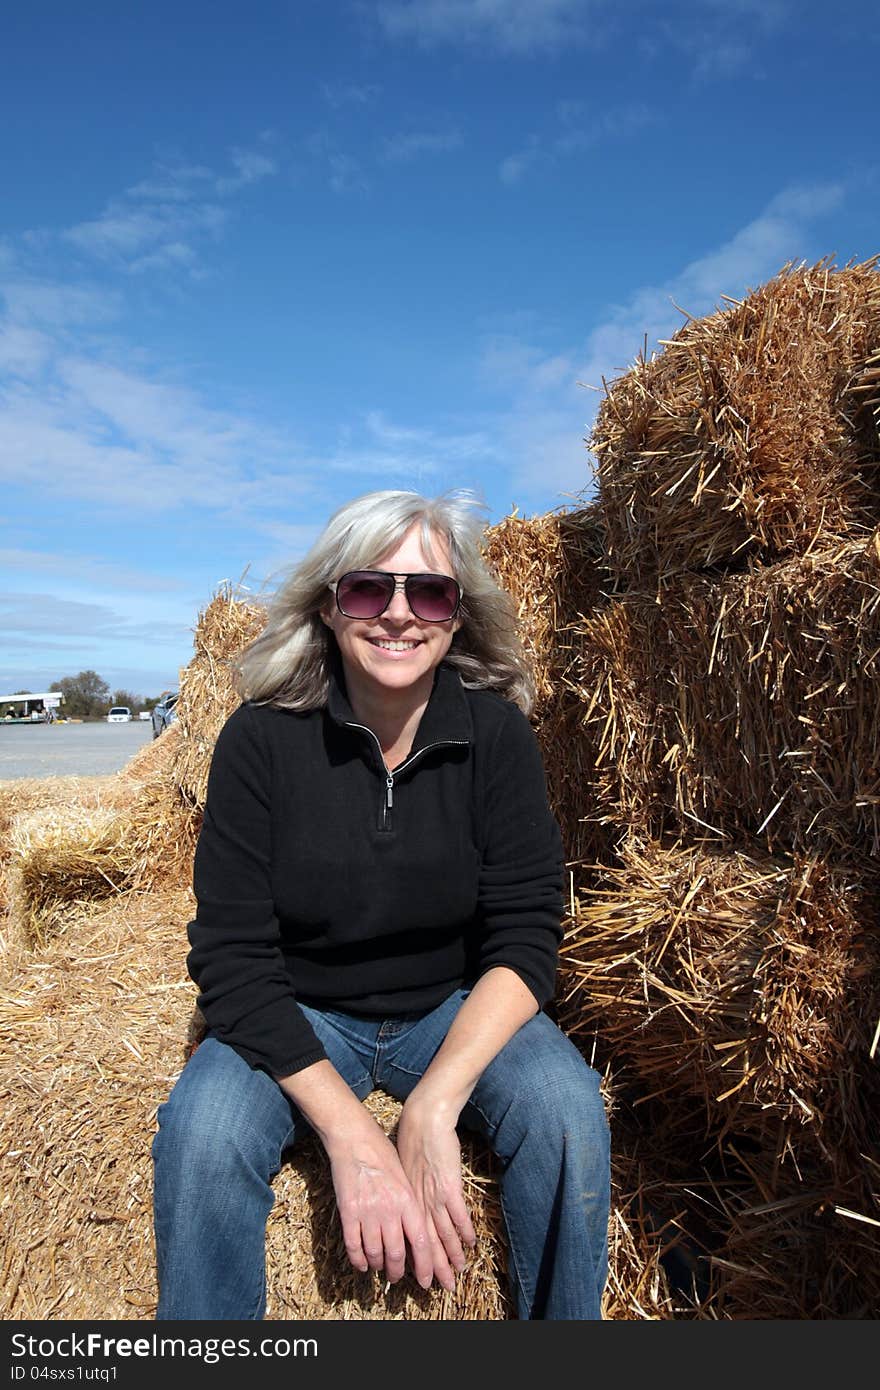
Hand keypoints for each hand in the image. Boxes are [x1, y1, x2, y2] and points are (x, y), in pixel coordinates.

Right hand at [322, 1108, 434, 1289]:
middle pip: (396, 1255)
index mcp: (408, 1201)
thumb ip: (409, 1205)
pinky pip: (353, 1246)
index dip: (425, 1267)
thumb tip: (414, 1233)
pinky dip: (358, 1260)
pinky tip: (362, 1264)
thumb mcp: (404, 1178)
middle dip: (398, 1272)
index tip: (425, 1281)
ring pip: (375, 1254)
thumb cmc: (382, 1154)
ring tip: (380, 1267)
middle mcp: (389, 1210)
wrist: (354, 1138)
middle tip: (397, 1277)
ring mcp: (367, 1212)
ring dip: (378, 1266)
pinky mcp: (348, 1212)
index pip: (421, 1244)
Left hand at [396, 1091, 476, 1291]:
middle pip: (428, 1243)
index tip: (421, 1277)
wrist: (425, 1119)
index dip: (418, 1259)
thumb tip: (411, 1201)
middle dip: (436, 1267)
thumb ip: (410, 1187)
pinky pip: (458, 1215)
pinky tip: (471, 1243)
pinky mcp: (449, 1186)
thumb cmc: (414, 1139)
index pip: (412, 1237)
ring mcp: (434, 1196)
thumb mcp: (405, 1168)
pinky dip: (464, 1231)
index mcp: (408, 1200)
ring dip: (452, 1255)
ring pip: (443, 1234)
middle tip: (441, 1286)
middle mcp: (420, 1202)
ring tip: (459, 1271)